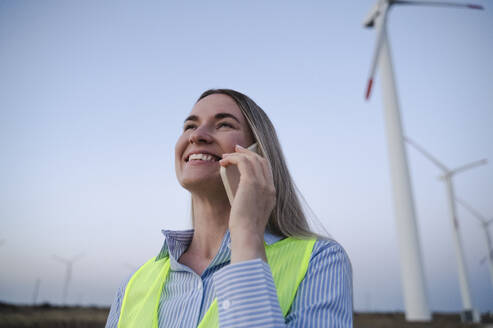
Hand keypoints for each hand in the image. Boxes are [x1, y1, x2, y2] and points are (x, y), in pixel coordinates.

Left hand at [219, 144, 275, 262]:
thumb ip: (250, 200)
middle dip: (248, 152)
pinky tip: (224, 162)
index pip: (267, 170)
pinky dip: (233, 158)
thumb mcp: (251, 212)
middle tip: (236, 149)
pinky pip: (242, 162)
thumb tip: (239, 193)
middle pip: (262, 160)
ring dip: (238, 154)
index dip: (256, 160)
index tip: (244, 157)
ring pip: (252, 159)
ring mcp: (262, 184)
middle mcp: (269, 187)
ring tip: (226, 155)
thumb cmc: (245, 229)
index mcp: (271, 194)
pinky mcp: (251, 183)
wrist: (248, 235)